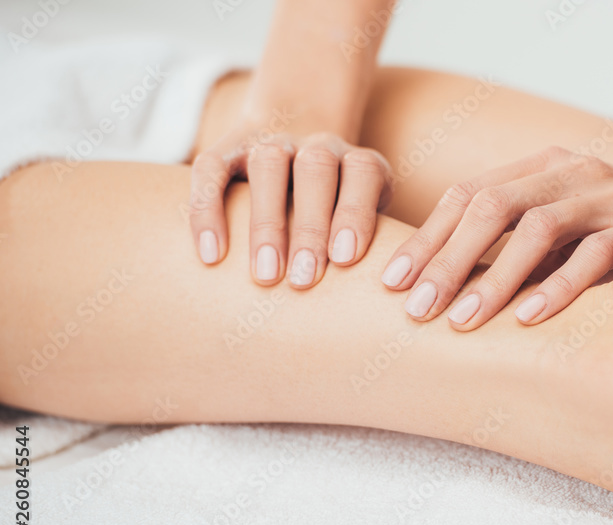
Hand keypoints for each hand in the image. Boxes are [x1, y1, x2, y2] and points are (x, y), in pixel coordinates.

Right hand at [188, 123, 391, 287]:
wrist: (297, 132)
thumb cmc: (342, 209)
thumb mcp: (370, 214)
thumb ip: (379, 241)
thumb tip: (390, 289)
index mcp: (359, 161)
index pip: (362, 174)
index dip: (355, 212)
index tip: (345, 258)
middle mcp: (318, 145)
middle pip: (316, 172)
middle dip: (309, 227)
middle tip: (303, 279)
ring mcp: (272, 143)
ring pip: (268, 168)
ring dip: (265, 222)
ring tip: (265, 275)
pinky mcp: (227, 148)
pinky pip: (211, 172)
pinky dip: (208, 212)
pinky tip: (212, 256)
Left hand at [379, 146, 612, 328]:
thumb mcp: (564, 222)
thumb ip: (516, 239)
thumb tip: (442, 287)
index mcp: (543, 166)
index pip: (469, 194)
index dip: (427, 238)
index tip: (390, 282)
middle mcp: (573, 172)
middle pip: (493, 207)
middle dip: (448, 259)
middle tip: (415, 308)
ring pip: (540, 228)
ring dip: (495, 277)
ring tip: (462, 320)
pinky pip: (597, 256)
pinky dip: (560, 287)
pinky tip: (529, 318)